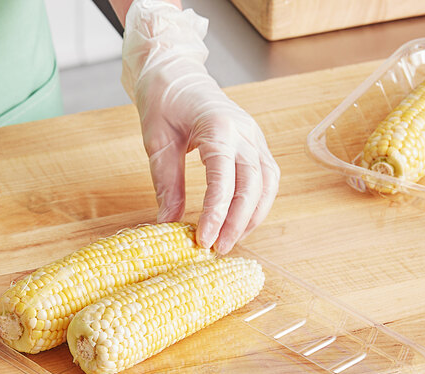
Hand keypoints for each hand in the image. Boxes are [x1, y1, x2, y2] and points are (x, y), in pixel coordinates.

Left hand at [121, 0, 279, 253]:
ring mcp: (255, 138)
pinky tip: (241, 222)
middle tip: (218, 249)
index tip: (204, 239)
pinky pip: (267, 179)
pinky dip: (258, 204)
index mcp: (218, 126)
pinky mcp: (257, 145)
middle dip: (238, 222)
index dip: (216, 212)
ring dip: (252, 217)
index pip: (223, 177)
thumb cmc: (164, 102)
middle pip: (253, 185)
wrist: (177, 73)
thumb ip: (166, 183)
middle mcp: (245, 132)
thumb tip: (167, 223)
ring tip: (230, 241)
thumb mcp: (157, 142)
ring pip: (267, 185)